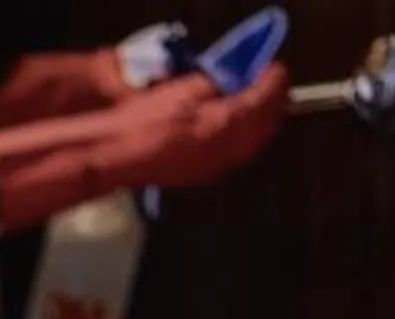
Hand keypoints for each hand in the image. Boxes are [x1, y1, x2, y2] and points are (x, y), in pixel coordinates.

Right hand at [109, 65, 289, 189]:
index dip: (273, 82)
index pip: (262, 101)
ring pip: (253, 143)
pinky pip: (237, 154)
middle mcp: (228, 150)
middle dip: (273, 105)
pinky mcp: (204, 174)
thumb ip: (217, 83)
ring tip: (260, 104)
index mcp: (225, 124)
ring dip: (261, 123)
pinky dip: (246, 137)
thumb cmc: (147, 118)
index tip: (275, 69)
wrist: (119, 155)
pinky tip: (239, 127)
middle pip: (265, 126)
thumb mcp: (185, 88)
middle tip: (274, 85)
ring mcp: (217, 166)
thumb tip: (236, 77)